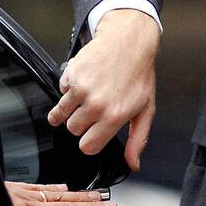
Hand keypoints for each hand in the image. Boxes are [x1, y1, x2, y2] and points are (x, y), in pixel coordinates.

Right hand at [46, 8, 160, 169]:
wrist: (129, 42)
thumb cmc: (139, 75)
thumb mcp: (145, 110)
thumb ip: (138, 140)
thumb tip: (133, 163)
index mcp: (115, 116)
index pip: (88, 146)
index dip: (89, 142)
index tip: (93, 136)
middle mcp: (96, 104)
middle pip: (73, 130)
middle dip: (82, 123)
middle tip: (94, 110)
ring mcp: (82, 89)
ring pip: (62, 114)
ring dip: (71, 109)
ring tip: (86, 99)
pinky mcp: (71, 75)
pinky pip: (60, 92)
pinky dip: (68, 90)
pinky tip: (85, 83)